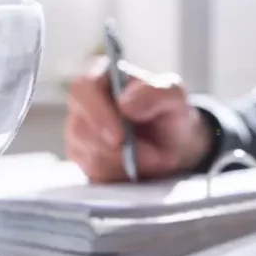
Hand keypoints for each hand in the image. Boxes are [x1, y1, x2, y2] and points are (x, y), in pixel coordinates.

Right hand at [64, 58, 213, 181]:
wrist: (173, 144)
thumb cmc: (168, 112)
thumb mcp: (174, 95)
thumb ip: (155, 92)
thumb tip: (125, 103)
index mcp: (101, 78)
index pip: (83, 90)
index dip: (97, 114)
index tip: (119, 137)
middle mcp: (83, 107)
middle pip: (82, 130)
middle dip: (120, 151)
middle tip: (155, 156)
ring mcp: (81, 137)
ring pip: (90, 158)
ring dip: (127, 165)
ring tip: (158, 160)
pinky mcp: (85, 163)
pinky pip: (96, 177)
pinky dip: (123, 177)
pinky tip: (143, 171)